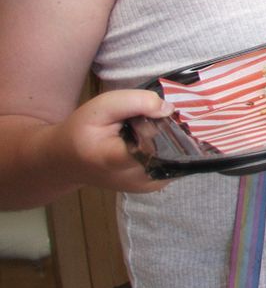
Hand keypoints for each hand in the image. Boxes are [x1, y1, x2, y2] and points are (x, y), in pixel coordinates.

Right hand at [51, 89, 172, 194]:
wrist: (68, 160)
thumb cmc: (83, 131)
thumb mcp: (102, 107)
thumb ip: (136, 102)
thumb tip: (168, 109)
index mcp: (117, 160)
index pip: (156, 145)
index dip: (166, 127)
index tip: (161, 114)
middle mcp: (137, 179)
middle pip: (172, 149)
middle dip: (170, 130)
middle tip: (151, 120)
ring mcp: (148, 186)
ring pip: (177, 156)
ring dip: (170, 140)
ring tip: (148, 131)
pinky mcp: (154, 186)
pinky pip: (174, 162)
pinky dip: (169, 148)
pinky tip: (152, 141)